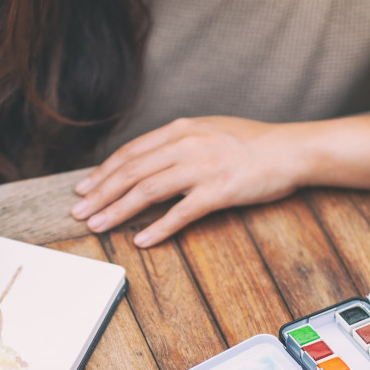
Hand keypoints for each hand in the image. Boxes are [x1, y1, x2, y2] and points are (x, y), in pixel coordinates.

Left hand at [71, 116, 302, 246]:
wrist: (291, 149)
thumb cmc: (252, 143)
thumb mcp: (209, 130)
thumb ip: (179, 142)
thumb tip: (150, 162)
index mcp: (181, 129)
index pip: (131, 152)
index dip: (104, 172)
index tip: (85, 188)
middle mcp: (186, 145)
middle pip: (132, 171)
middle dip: (100, 193)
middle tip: (79, 212)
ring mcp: (202, 167)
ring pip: (147, 191)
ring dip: (117, 210)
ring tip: (98, 226)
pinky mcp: (219, 191)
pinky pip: (181, 213)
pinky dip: (158, 228)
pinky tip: (141, 240)